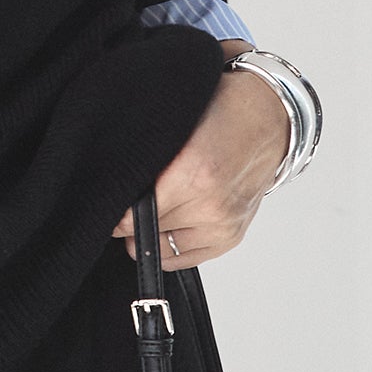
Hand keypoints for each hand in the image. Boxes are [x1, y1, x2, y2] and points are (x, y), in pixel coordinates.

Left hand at [110, 39, 290, 267]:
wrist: (268, 119)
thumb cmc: (219, 113)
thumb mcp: (171, 125)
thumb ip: (139, 158)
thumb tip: (106, 189)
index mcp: (191, 174)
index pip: (128, 216)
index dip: (109, 209)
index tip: (103, 200)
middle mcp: (209, 205)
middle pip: (140, 232)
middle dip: (128, 217)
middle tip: (129, 196)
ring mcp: (222, 225)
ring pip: (159, 247)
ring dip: (150, 230)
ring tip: (157, 201)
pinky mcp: (230, 237)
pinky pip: (182, 258)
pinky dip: (170, 243)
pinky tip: (171, 219)